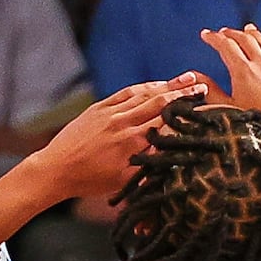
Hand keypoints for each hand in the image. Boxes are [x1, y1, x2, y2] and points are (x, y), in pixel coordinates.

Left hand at [24, 77, 203, 205]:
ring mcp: (110, 113)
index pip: (166, 121)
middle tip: (202, 86)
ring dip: (167, 85)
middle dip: (182, 93)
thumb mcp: (124, 180)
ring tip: (187, 79)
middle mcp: (123, 123)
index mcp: (132, 143)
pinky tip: (156, 84)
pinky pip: (126, 93)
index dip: (186, 111)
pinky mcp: (98, 108)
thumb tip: (171, 153)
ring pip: (144, 94)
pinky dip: (143, 87)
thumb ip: (148, 166)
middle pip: (159, 102)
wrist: (56, 169)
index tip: (204, 104)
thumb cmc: (90, 181)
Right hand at [200, 25, 260, 137]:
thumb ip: (210, 90)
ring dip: (253, 35)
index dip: (214, 38)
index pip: (226, 46)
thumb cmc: (259, 126)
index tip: (206, 35)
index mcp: (244, 72)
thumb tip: (196, 76)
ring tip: (248, 29)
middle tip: (222, 32)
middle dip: (231, 33)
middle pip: (245, 39)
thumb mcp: (228, 108)